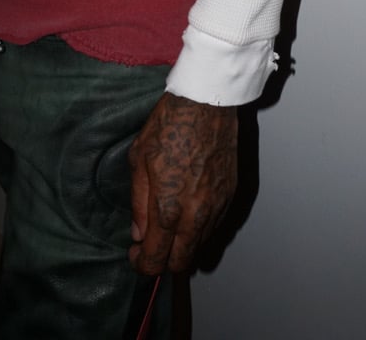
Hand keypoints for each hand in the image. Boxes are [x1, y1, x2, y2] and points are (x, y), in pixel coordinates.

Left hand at [128, 92, 237, 274]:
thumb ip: (139, 202)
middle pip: (181, 262)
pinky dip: (200, 229)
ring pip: (200, 246)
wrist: (207, 103)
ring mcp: (216, 206)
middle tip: (150, 245)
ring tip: (169, 227)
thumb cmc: (169, 125)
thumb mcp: (139, 159)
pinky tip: (188, 212)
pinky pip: (215, 226)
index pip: (155, 258)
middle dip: (163, 261)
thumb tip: (139, 232)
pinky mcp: (230, 195)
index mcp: (168, 207)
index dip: (141, 264)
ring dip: (182, 246)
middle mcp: (195, 214)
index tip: (135, 253)